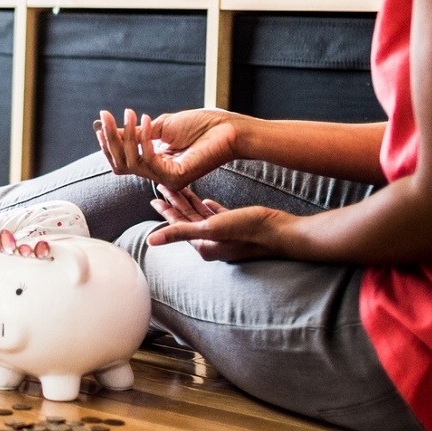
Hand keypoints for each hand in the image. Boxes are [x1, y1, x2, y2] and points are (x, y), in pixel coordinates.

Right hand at [96, 108, 240, 191]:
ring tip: (130, 113)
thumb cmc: (200, 125)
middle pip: (120, 164)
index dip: (108, 144)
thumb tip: (110, 129)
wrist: (227, 128)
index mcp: (155, 163)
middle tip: (105, 116)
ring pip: (131, 162)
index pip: (122, 161)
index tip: (101, 123)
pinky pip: (148, 160)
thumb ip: (136, 132)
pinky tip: (148, 122)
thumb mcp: (160, 126)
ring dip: (126, 136)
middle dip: (110, 139)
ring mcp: (167, 178)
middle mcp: (159, 174)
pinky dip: (144, 139)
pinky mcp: (175, 177)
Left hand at [146, 184, 295, 261]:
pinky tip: (205, 199)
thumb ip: (179, 233)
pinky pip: (219, 216)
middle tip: (162, 185)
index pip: (177, 224)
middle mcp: (212, 242)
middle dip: (175, 202)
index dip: (165, 209)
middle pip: (187, 219)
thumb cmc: (248, 230)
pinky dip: (210, 208)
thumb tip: (150, 242)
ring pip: (202, 216)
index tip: (154, 196)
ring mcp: (226, 236)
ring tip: (179, 188)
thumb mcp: (210, 229)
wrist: (282, 232)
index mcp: (203, 245)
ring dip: (190, 202)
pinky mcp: (239, 227)